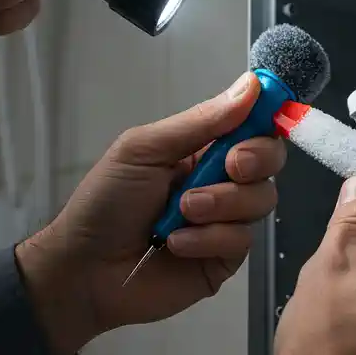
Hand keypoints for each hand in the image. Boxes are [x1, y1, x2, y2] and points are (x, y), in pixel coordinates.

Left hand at [16, 72, 285, 354]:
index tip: (267, 116)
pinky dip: (208, 238)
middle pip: (270, 161)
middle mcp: (220, 181)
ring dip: (221, 203)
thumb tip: (252, 84)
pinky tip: (175, 244)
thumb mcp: (145, 150)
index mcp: (201, 149)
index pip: (252, 125)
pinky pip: (242, 240)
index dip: (266, 118)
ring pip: (261, 200)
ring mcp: (226, 221)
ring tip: (180, 213)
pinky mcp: (225, 258)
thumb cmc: (106, 202)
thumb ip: (200, 121)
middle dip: (255, 159)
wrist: (85, 270)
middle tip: (230, 166)